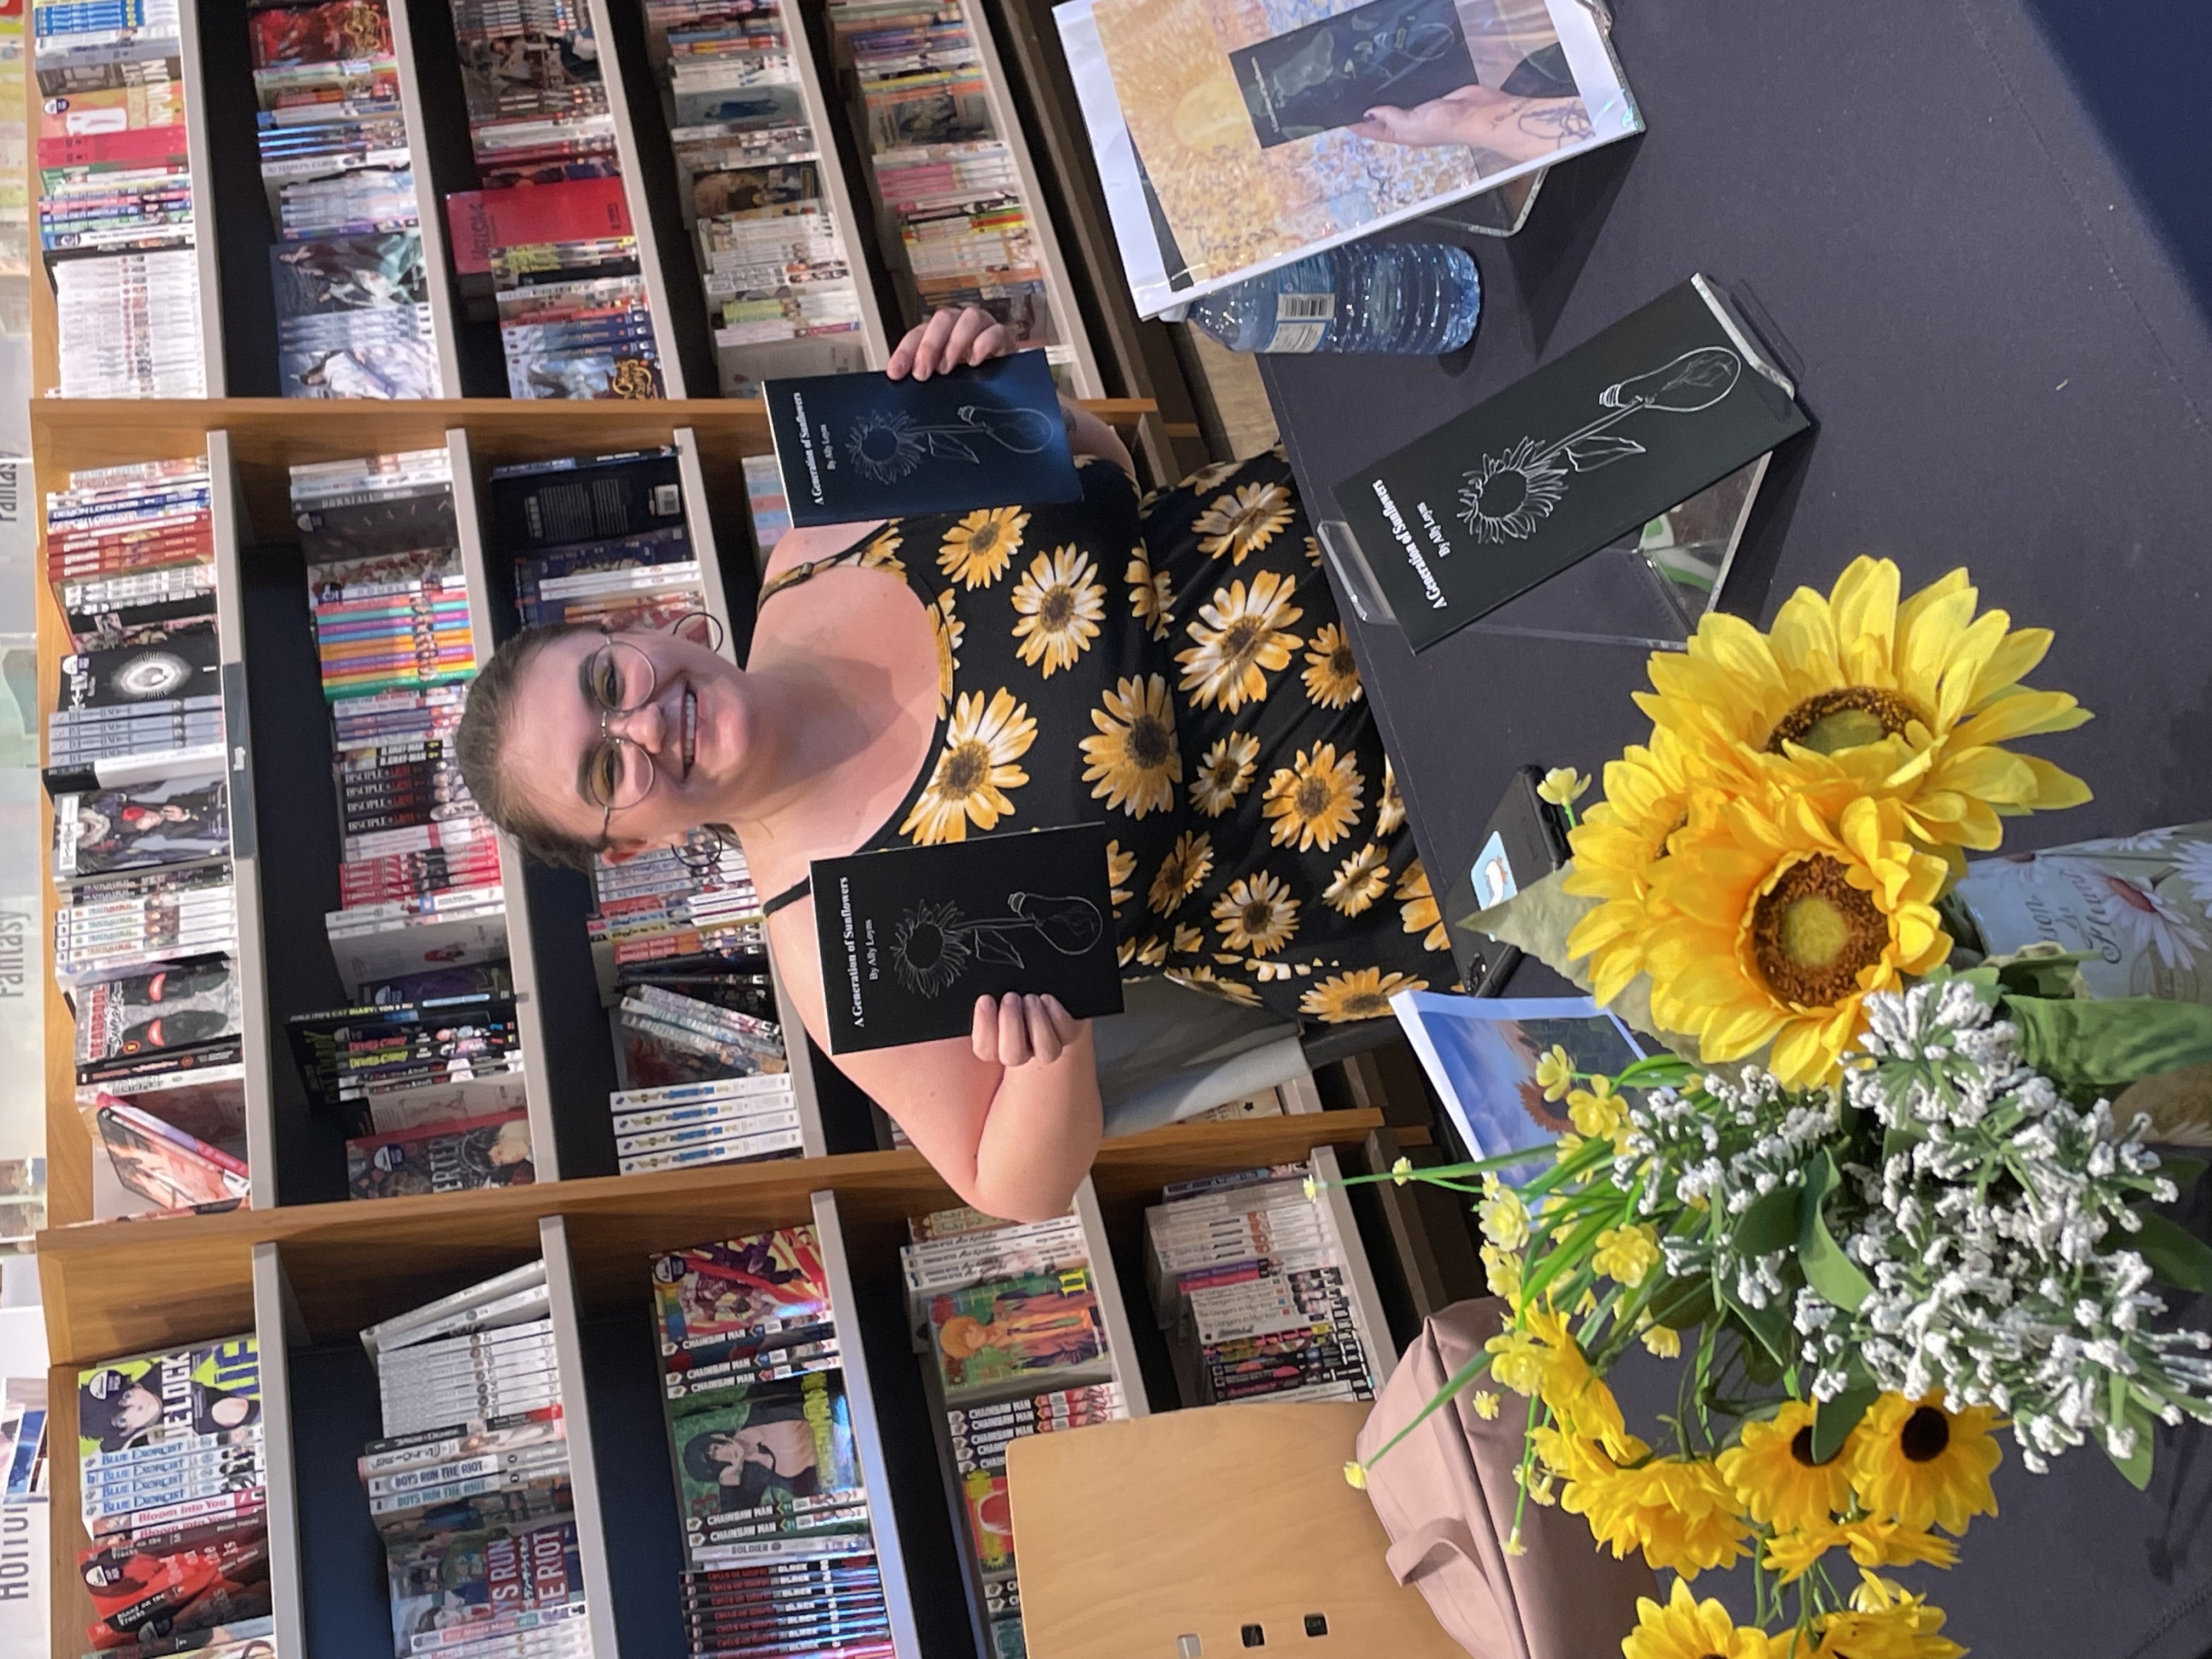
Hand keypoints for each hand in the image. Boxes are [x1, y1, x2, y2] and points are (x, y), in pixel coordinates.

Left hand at [888, 304, 1012, 381]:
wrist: (1003, 375)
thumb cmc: (969, 374)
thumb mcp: (943, 376)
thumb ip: (926, 374)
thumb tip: (902, 383)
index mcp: (940, 331)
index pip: (918, 334)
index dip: (905, 352)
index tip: (896, 373)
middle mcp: (960, 323)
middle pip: (943, 319)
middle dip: (929, 346)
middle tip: (922, 373)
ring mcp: (983, 326)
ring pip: (969, 318)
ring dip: (955, 343)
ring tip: (947, 368)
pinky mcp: (1003, 336)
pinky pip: (995, 331)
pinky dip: (984, 344)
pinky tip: (975, 361)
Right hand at [971, 993, 1084, 1066]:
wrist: (1038, 983)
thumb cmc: (1006, 993)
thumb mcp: (985, 997)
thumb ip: (980, 1003)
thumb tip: (967, 996)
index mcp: (994, 1040)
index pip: (985, 1049)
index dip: (984, 1028)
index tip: (986, 1000)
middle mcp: (1021, 1047)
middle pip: (1013, 1055)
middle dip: (1010, 1024)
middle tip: (1010, 998)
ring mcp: (1045, 1042)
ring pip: (1046, 1051)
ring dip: (1036, 1022)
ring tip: (1031, 999)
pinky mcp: (1067, 1031)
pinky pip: (1067, 1034)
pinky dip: (1058, 1016)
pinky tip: (1048, 999)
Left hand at [1349, 84, 1562, 160]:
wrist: (1478, 114)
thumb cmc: (1446, 124)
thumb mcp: (1411, 123)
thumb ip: (1390, 116)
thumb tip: (1369, 113)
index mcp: (1402, 135)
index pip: (1373, 130)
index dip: (1357, 124)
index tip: (1340, 114)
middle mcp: (1410, 124)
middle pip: (1384, 117)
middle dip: (1369, 108)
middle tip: (1353, 93)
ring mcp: (1422, 109)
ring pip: (1399, 102)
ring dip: (1387, 95)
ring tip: (1370, 82)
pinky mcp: (1434, 95)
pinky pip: (1414, 90)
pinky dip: (1405, 85)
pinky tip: (1396, 75)